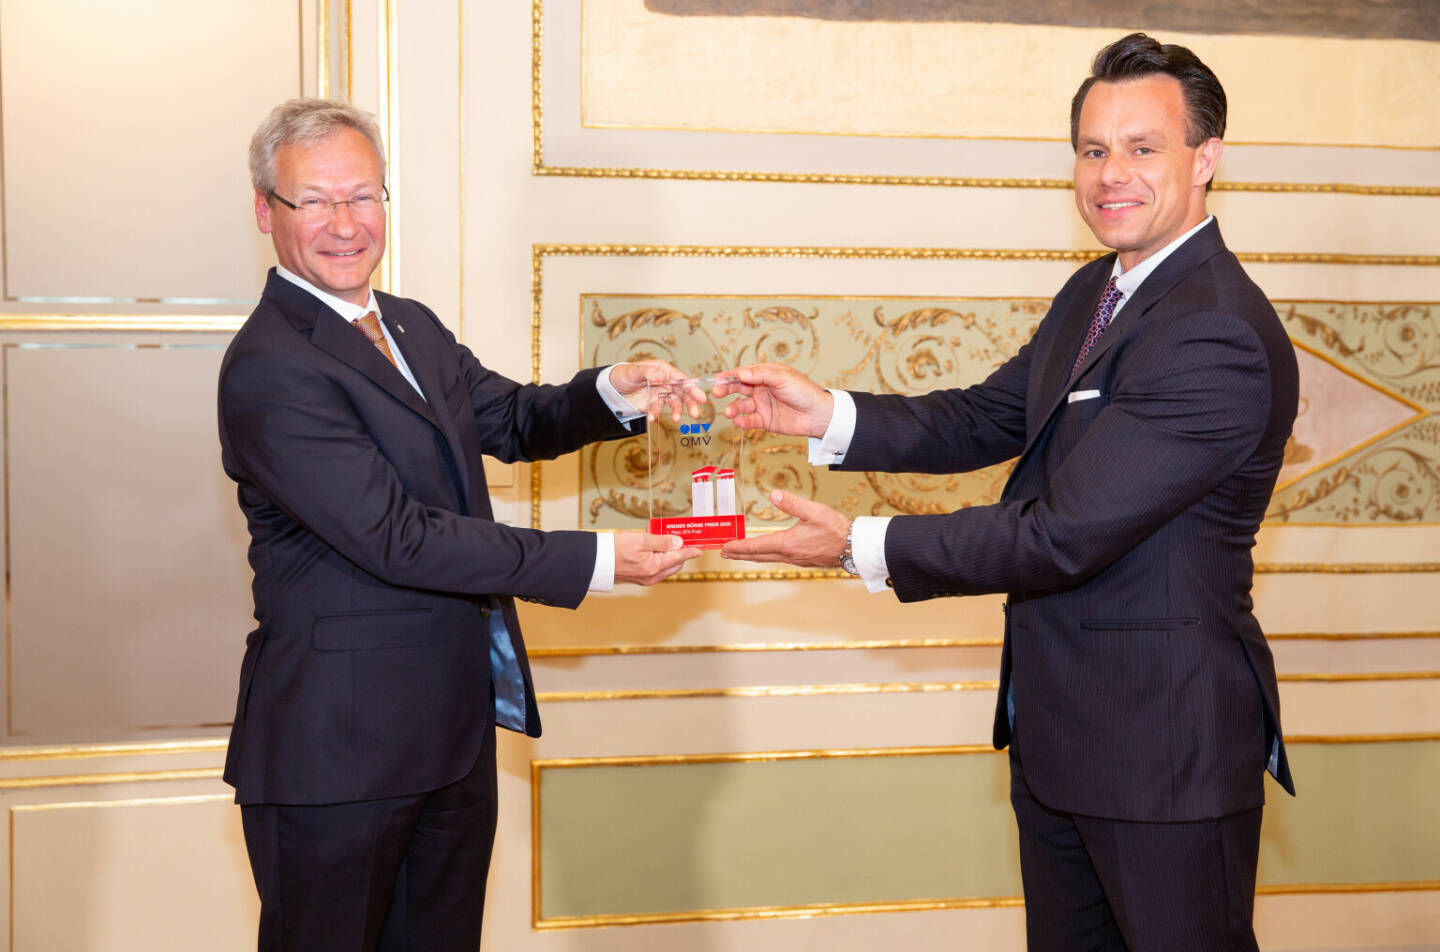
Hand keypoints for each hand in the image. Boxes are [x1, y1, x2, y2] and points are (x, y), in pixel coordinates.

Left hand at [609, 360, 707, 422]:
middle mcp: (665, 382)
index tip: (701, 398)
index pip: (681, 379)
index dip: (692, 388)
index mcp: (663, 370)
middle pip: (682, 392)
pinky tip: (651, 419)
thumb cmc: (624, 374)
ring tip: (676, 420)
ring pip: (673, 403)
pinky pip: (659, 410)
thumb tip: (661, 376)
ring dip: (676, 411)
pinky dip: (656, 415)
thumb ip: (647, 372)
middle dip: (690, 403)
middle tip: (695, 413)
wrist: (612, 389)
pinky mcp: (654, 404)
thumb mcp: (633, 371)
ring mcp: (660, 394)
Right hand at [614, 532, 702, 584]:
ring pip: (665, 566)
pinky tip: (653, 547)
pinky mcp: (640, 577)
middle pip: (673, 563)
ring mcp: (646, 578)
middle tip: (679, 539)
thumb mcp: (640, 540)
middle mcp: (652, 576)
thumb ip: (661, 541)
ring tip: (662, 539)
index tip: (699, 549)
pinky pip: (656, 568)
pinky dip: (658, 558)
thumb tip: (678, 543)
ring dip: (667, 554)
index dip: (690, 552)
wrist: (596, 560)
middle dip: (678, 552)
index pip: (678, 558)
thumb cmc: (615, 549)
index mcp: (654, 567)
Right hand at [711, 364, 833, 437]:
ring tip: (728, 412)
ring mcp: (762, 405)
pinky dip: (742, 421)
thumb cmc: (804, 392)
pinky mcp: (765, 420)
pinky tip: (738, 422)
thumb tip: (740, 372)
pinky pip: (750, 420)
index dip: (729, 375)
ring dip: (733, 408)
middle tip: (716, 393)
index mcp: (766, 375)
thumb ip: (760, 375)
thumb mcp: (782, 378)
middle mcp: (762, 389)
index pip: (743, 373)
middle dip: (726, 390)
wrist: (818, 415)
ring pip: (742, 405)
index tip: (716, 379)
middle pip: (738, 388)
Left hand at [720, 490, 849, 567]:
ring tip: (740, 553)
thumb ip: (792, 503)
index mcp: (786, 543)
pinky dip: (765, 555)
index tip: (724, 547)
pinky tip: (767, 551)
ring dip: (751, 555)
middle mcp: (788, 554)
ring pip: (766, 558)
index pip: (755, 546)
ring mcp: (795, 558)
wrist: (853, 547)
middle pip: (757, 556)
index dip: (738, 547)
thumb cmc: (835, 529)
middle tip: (724, 553)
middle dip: (739, 554)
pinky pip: (777, 558)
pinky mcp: (802, 559)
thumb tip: (773, 494)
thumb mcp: (813, 511)